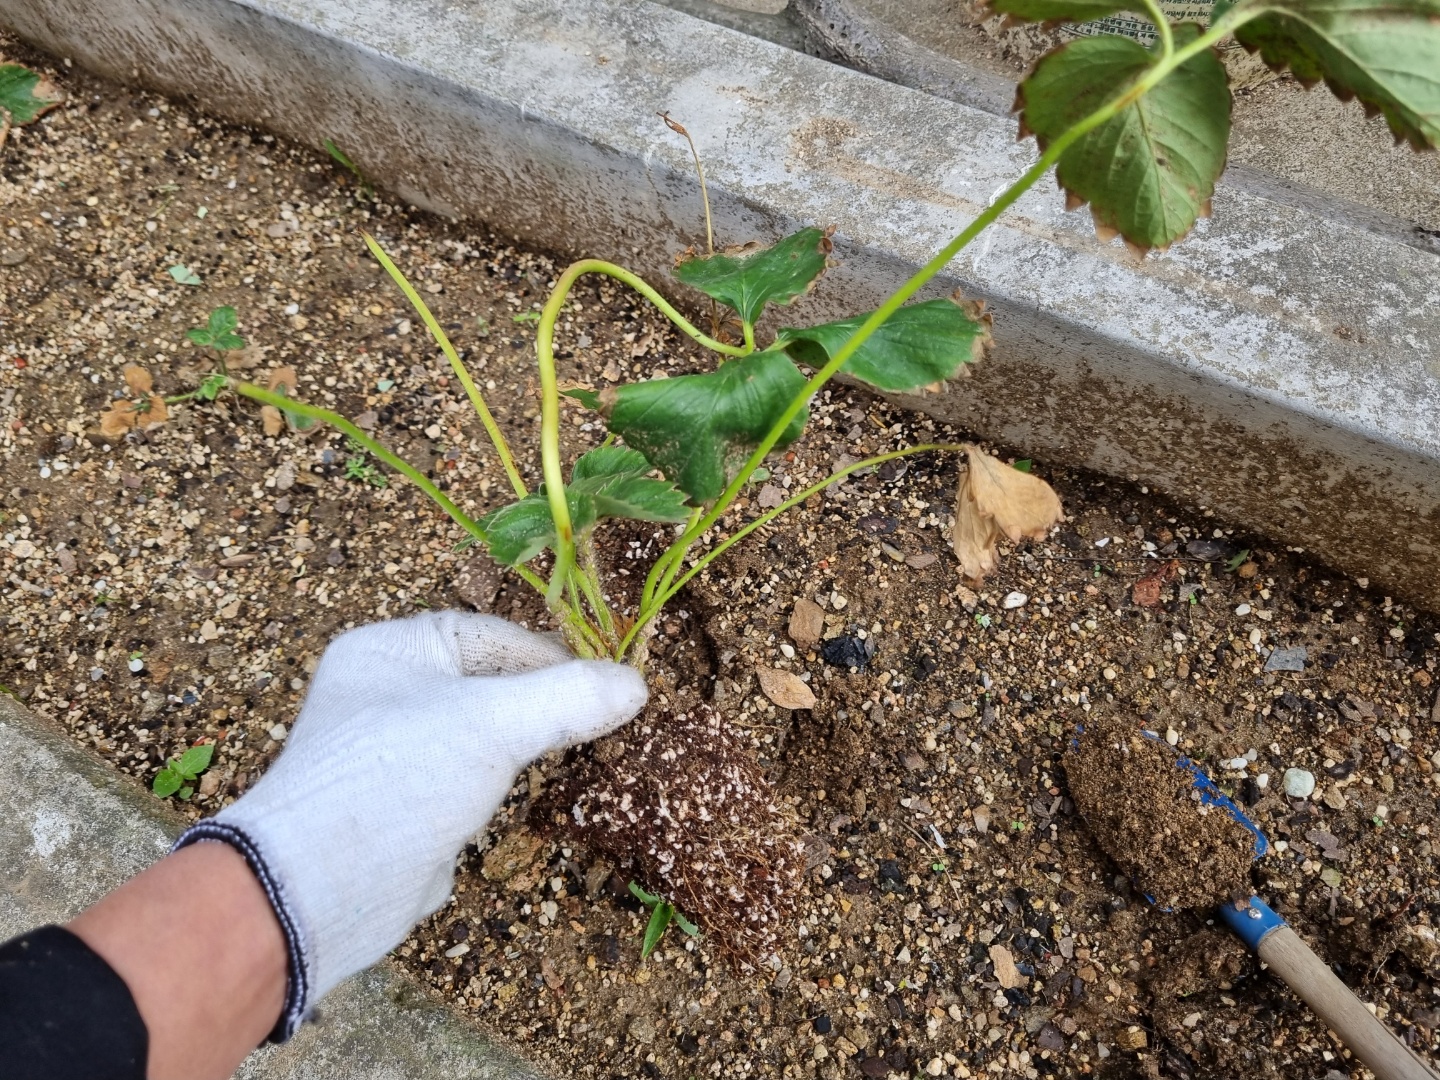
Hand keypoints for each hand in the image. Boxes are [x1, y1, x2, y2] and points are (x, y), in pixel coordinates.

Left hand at [175, 611, 645, 1037]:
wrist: (321, 889)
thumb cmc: (397, 780)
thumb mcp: (492, 724)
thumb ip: (566, 698)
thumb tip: (637, 684)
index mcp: (390, 649)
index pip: (490, 635)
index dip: (550, 656)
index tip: (604, 683)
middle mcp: (387, 692)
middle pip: (489, 682)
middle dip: (545, 701)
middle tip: (600, 719)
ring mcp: (395, 751)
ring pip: (483, 732)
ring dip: (529, 742)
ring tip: (579, 753)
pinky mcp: (407, 805)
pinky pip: (471, 777)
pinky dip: (505, 782)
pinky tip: (536, 794)